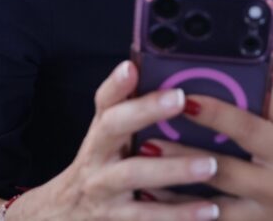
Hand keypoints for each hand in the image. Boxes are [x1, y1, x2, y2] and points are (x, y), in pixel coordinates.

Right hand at [4, 61, 220, 220]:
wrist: (62, 215)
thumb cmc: (100, 167)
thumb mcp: (108, 140)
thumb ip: (130, 110)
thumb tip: (155, 71)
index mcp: (101, 131)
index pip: (104, 100)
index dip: (116, 83)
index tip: (131, 66)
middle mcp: (97, 155)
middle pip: (114, 127)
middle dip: (145, 110)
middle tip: (180, 98)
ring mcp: (104, 189)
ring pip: (134, 175)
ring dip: (173, 169)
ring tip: (209, 164)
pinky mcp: (117, 220)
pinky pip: (149, 216)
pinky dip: (180, 214)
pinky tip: (210, 209)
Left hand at [144, 92, 272, 219]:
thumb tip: (246, 77)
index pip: (246, 130)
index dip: (215, 114)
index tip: (185, 100)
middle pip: (222, 174)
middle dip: (182, 159)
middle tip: (148, 145)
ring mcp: (268, 215)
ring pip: (214, 210)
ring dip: (177, 197)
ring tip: (144, 182)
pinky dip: (194, 217)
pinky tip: (167, 210)